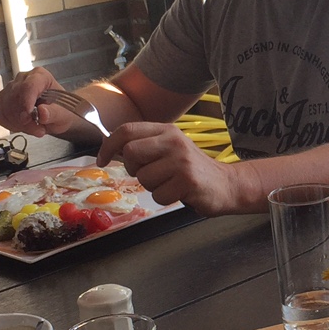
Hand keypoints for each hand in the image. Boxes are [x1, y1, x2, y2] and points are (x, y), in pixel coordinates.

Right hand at [0, 67, 67, 137]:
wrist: (55, 115)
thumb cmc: (61, 110)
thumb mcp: (64, 114)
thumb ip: (54, 113)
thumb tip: (43, 112)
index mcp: (40, 76)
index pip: (28, 86)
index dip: (26, 101)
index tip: (28, 116)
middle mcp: (23, 79)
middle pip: (15, 98)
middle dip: (24, 119)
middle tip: (39, 129)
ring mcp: (11, 89)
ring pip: (5, 107)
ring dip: (19, 124)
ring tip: (34, 128)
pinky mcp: (3, 101)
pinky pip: (0, 115)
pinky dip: (11, 125)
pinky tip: (23, 127)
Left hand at [99, 121, 246, 214]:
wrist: (226, 184)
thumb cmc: (193, 170)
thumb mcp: (170, 149)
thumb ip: (146, 146)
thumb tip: (111, 149)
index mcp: (167, 130)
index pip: (127, 130)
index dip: (108, 145)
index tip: (101, 160)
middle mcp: (174, 141)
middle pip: (131, 153)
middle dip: (133, 169)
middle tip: (149, 174)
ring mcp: (181, 160)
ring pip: (143, 177)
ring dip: (152, 187)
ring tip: (170, 183)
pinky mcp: (187, 180)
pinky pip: (158, 195)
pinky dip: (164, 199)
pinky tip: (179, 193)